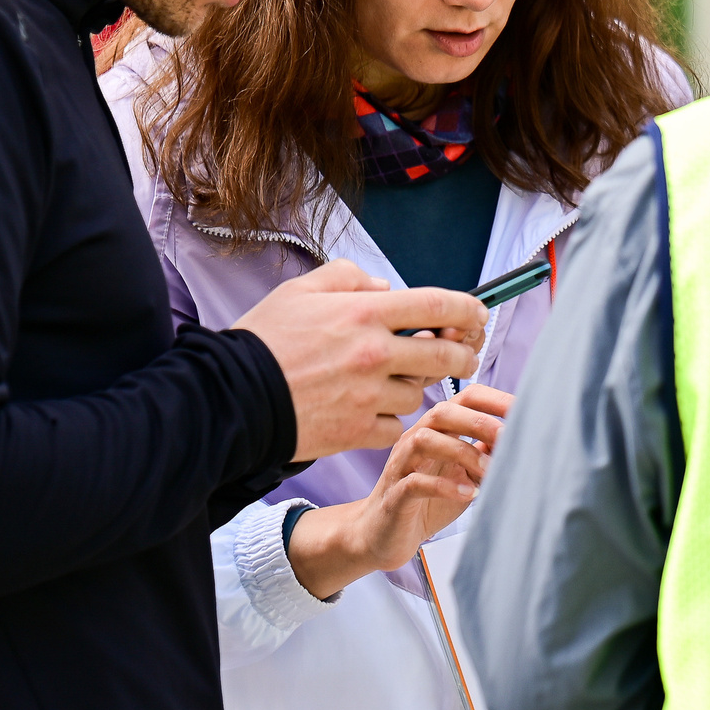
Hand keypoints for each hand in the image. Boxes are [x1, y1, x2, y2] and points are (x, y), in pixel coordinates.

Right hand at [233, 261, 486, 460]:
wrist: (232, 397)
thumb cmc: (263, 341)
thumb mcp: (301, 290)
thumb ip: (347, 279)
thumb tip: (384, 288)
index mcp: (364, 313)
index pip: (437, 305)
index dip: (468, 308)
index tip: (477, 313)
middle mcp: (374, 353)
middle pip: (446, 354)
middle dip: (464, 354)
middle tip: (463, 354)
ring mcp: (369, 395)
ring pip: (419, 393)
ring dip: (413, 386)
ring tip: (388, 381)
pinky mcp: (358, 430)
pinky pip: (396, 425)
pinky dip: (390, 419)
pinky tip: (371, 409)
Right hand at [288, 387, 512, 598]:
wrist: (382, 536)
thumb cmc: (426, 501)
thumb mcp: (464, 473)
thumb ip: (485, 452)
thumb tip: (522, 437)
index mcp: (436, 429)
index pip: (465, 398)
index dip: (495, 400)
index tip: (526, 410)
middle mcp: (416, 440)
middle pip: (443, 411)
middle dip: (479, 420)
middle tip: (509, 437)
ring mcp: (402, 465)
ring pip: (425, 439)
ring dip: (463, 452)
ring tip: (489, 470)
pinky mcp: (394, 495)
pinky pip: (414, 482)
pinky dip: (444, 486)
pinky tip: (467, 494)